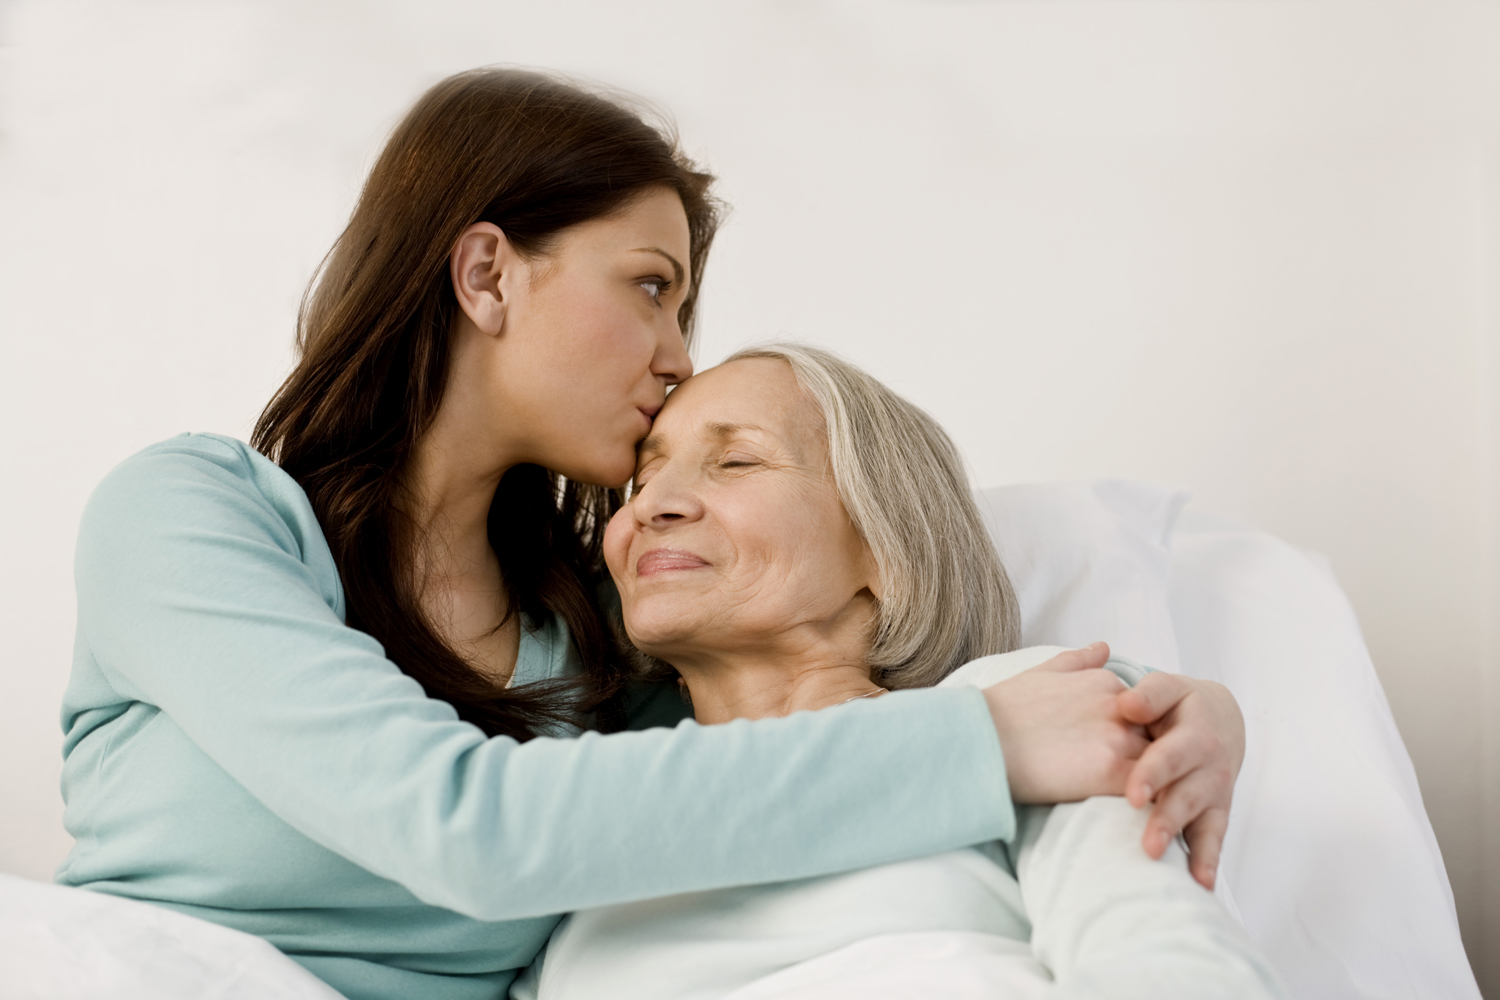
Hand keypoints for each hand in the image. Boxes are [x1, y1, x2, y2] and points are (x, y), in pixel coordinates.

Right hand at [982, 643, 1148, 803]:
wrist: (978, 741)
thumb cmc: (1001, 711)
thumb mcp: (1041, 673)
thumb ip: (1078, 661)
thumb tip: (1104, 647)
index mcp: (1105, 681)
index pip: (1146, 711)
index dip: (1137, 736)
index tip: (1123, 756)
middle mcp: (1118, 704)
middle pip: (1159, 736)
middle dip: (1154, 758)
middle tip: (1148, 784)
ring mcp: (1117, 736)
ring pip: (1161, 764)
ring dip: (1157, 783)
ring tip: (1152, 806)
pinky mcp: (1110, 772)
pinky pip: (1149, 791)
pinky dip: (1150, 803)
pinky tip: (1142, 816)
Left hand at [1117, 673, 1244, 890]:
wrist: (1221, 719)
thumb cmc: (1181, 704)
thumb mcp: (1168, 688)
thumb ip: (1149, 695)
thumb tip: (1126, 705)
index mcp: (1196, 732)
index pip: (1171, 755)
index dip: (1153, 774)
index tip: (1133, 794)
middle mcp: (1210, 766)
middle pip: (1188, 795)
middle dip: (1167, 820)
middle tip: (1148, 844)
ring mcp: (1216, 792)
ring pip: (1202, 821)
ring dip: (1188, 848)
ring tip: (1165, 865)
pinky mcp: (1217, 812)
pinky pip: (1214, 838)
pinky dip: (1208, 861)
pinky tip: (1199, 885)